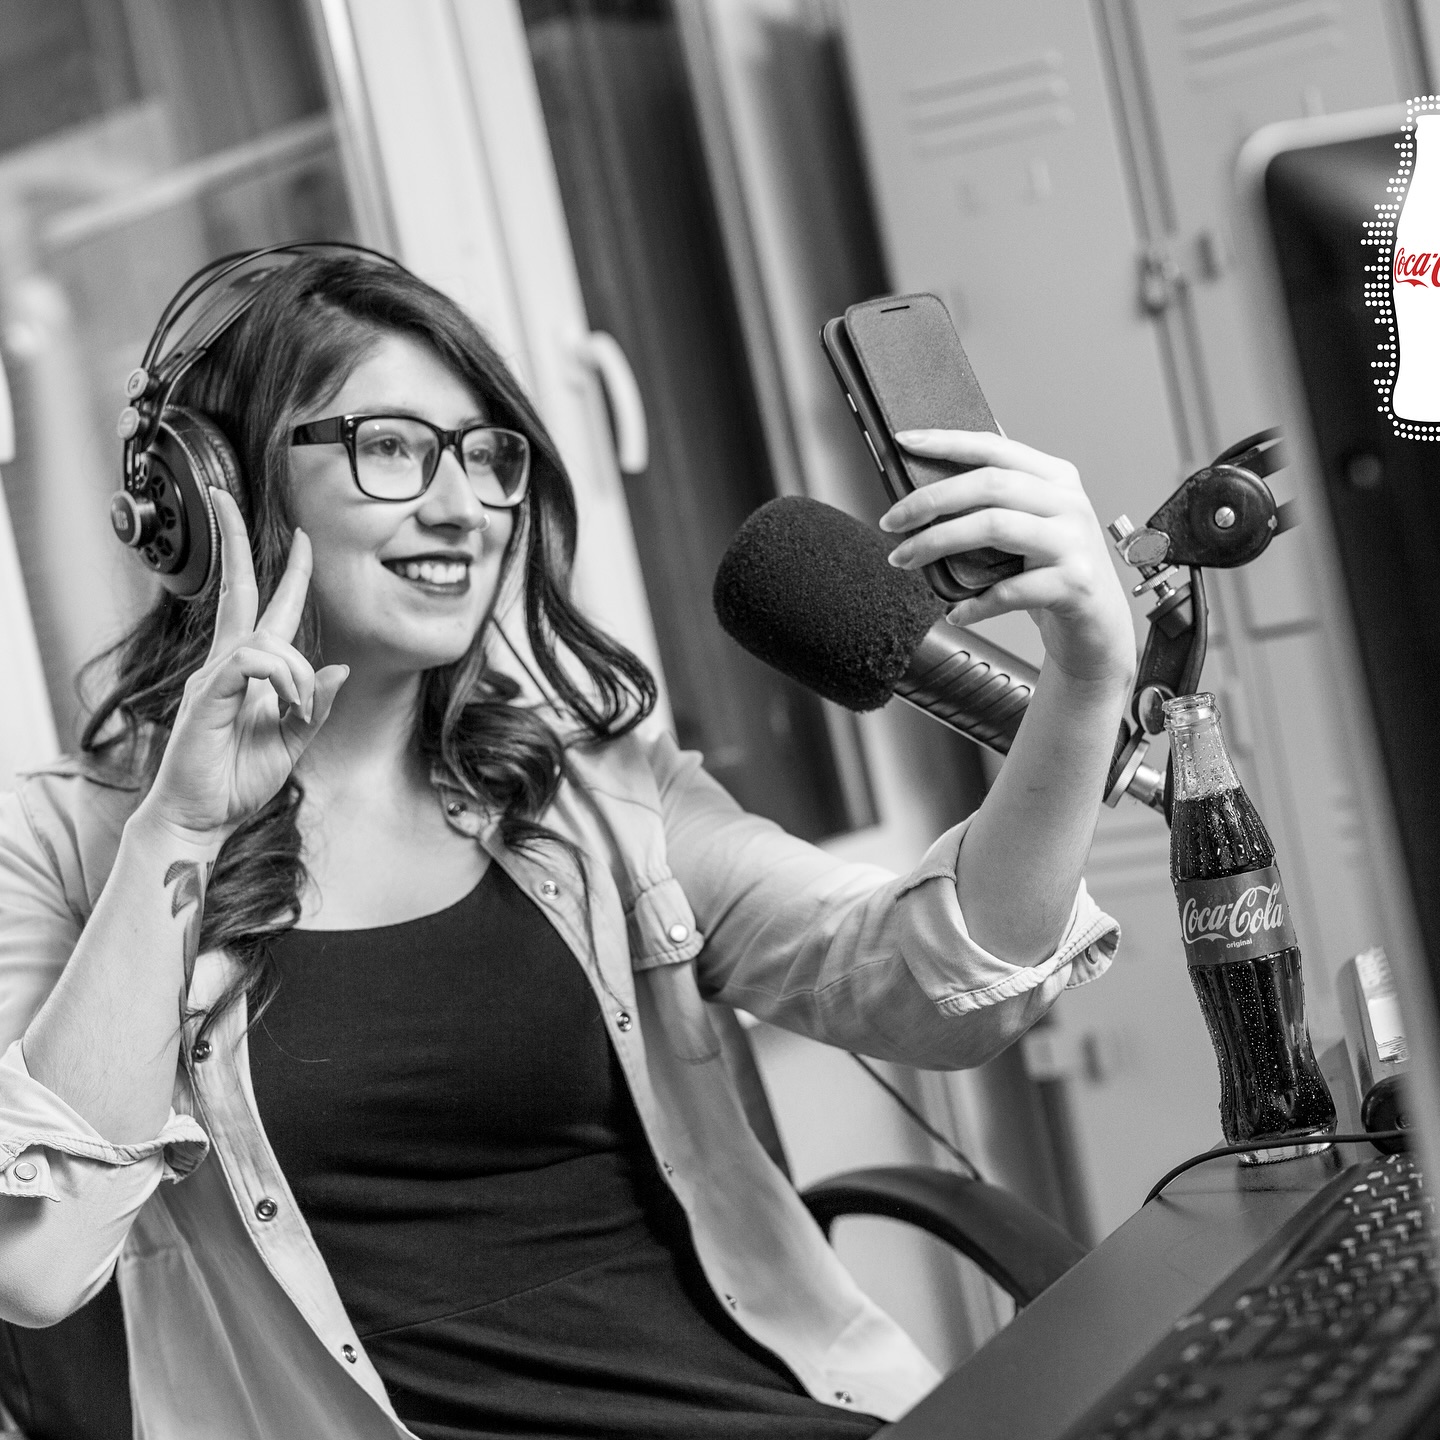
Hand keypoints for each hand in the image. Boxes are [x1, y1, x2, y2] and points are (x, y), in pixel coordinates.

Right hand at [140, 489, 348, 844]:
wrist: (201, 819)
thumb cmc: (238, 782)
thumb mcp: (293, 742)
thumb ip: (315, 705)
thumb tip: (338, 668)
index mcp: (248, 671)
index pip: (265, 607)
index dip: (287, 573)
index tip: (302, 537)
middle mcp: (225, 664)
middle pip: (236, 589)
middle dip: (234, 540)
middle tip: (225, 493)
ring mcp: (210, 677)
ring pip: (265, 640)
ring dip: (295, 670)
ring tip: (297, 711)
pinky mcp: (203, 696)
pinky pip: (247, 663)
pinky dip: (277, 677)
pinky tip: (285, 704)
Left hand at [880, 430, 1134, 686]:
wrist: (1097, 627)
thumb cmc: (1053, 573)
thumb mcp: (1030, 525)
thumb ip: (998, 500)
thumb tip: (932, 478)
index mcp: (1055, 478)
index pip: (995, 447)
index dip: (947, 442)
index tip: (905, 441)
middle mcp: (1068, 502)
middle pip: (989, 484)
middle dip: (930, 500)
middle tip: (891, 521)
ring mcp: (1074, 542)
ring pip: (995, 526)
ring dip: (938, 543)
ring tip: (906, 560)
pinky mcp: (1074, 584)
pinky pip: (1010, 590)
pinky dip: (975, 604)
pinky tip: (955, 612)